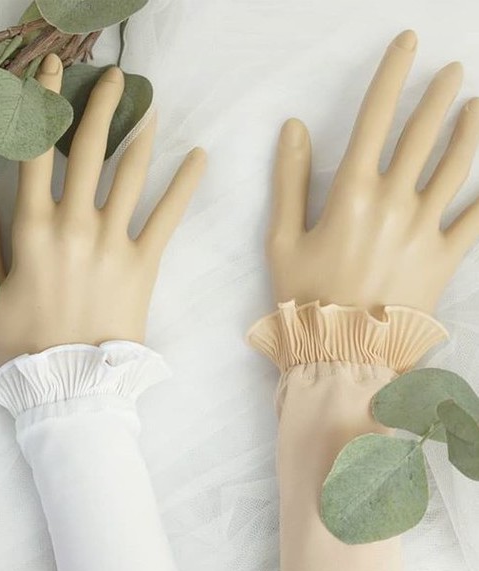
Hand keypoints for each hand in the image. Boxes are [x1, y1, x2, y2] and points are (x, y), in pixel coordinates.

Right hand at [0, 53, 206, 365]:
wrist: (69, 385)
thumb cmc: (22, 342)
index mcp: (33, 227)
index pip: (35, 151)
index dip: (40, 104)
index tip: (51, 71)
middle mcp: (75, 224)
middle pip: (89, 150)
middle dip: (100, 105)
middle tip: (115, 76)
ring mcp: (113, 242)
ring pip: (130, 173)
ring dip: (140, 132)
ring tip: (150, 103)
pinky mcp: (144, 264)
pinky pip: (167, 217)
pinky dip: (185, 185)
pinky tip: (199, 157)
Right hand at [268, 30, 478, 314]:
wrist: (340, 354)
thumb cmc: (304, 299)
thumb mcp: (282, 241)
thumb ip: (290, 181)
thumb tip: (295, 129)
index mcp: (351, 194)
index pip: (375, 118)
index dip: (392, 74)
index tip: (407, 43)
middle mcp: (394, 201)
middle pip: (422, 134)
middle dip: (438, 96)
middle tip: (453, 71)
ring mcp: (425, 228)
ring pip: (456, 166)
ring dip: (470, 130)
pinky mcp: (445, 258)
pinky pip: (476, 217)